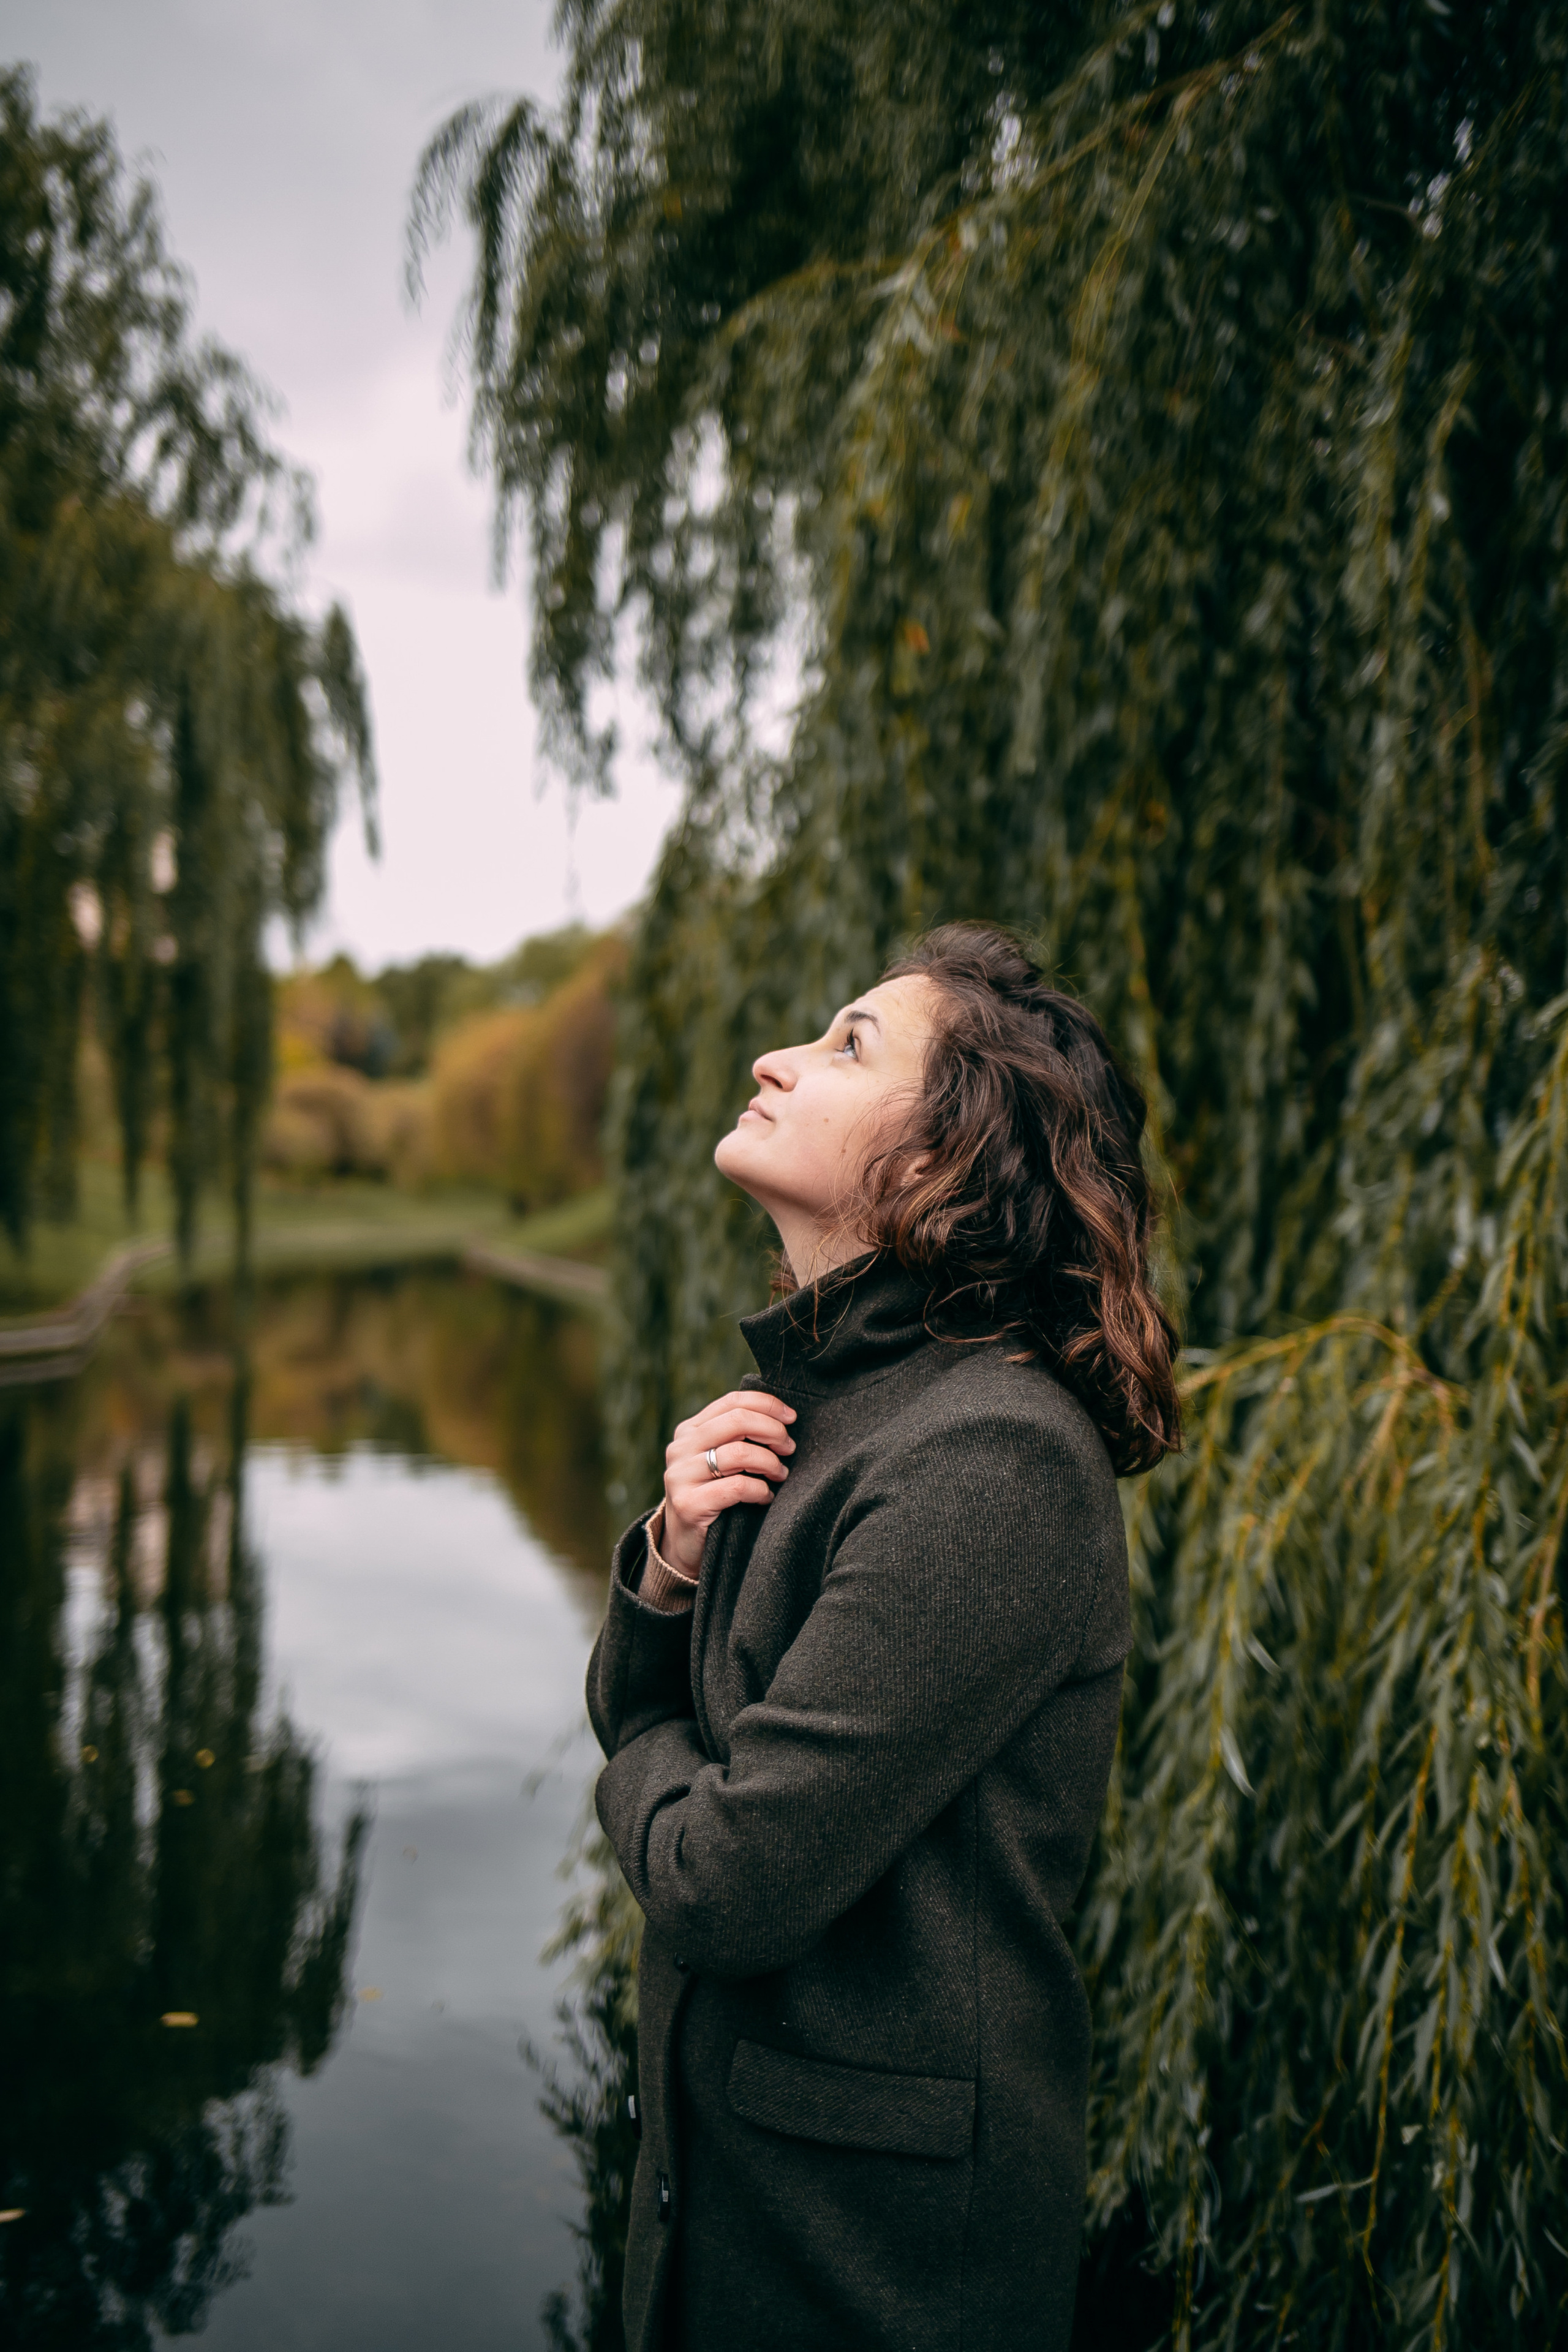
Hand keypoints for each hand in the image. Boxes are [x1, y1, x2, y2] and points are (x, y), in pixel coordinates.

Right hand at [660, 1389, 796, 1576]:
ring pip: (739, 1453)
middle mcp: (680, 1448)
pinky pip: (737, 1487)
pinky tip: (765, 1497)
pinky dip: (760, 1490)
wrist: (686, 1544)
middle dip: (773, 1431)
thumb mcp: (720, 1460)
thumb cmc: (714, 1496)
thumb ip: (738, 1437)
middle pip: (737, 1421)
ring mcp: (680, 1476)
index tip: (791, 1417)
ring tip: (780, 1475)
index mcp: (689, 1430)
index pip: (732, 1402)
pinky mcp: (688, 1504)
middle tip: (789, 1448)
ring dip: (770, 1463)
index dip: (767, 1404)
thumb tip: (782, 1417)